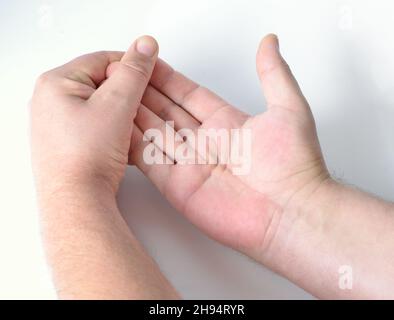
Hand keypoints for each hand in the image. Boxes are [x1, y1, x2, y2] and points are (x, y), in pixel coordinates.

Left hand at [31, 36, 157, 196]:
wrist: (77, 201)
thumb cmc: (86, 158)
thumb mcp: (116, 106)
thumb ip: (134, 72)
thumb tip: (145, 45)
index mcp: (56, 83)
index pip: (103, 59)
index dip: (131, 67)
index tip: (152, 75)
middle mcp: (52, 101)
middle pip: (101, 83)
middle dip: (127, 94)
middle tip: (142, 108)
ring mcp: (58, 123)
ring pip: (101, 106)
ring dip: (122, 113)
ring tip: (131, 128)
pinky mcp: (67, 142)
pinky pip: (96, 124)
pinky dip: (112, 127)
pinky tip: (122, 141)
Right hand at [118, 34, 328, 263]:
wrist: (290, 214)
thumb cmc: (294, 166)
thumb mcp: (288, 108)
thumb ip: (273, 73)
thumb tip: (269, 42)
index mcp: (226, 123)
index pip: (188, 95)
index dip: (168, 78)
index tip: (149, 60)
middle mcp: (205, 143)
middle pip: (166, 111)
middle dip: (144, 91)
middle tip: (123, 72)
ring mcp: (189, 164)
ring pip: (153, 132)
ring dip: (133, 113)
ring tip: (112, 93)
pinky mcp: (177, 186)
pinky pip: (149, 160)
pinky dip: (131, 144)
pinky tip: (115, 126)